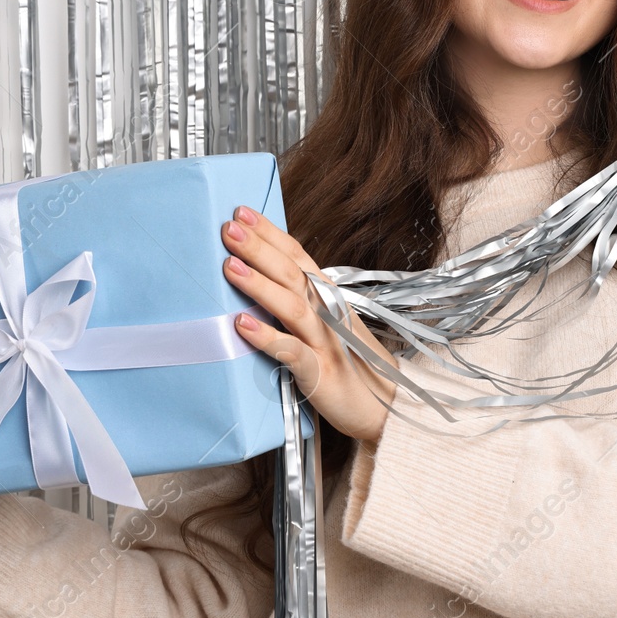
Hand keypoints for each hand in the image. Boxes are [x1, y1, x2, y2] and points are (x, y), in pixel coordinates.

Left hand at [221, 206, 398, 441]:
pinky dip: (267, 337)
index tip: (241, 212)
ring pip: (292, 305)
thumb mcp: (328, 324)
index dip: (270, 232)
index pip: (296, 255)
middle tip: (229, 228)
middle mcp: (327, 312)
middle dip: (259, 248)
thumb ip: (301, 300)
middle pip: (291, 273)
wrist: (387, 405)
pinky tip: (241, 325)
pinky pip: (292, 351)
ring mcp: (325, 341)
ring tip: (230, 267)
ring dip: (259, 284)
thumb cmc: (351, 363)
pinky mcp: (320, 372)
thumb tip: (264, 276)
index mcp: (327, 296)